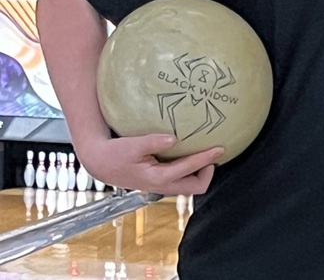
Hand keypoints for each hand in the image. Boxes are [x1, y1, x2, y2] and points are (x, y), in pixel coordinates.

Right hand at [77, 134, 222, 194]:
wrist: (101, 163)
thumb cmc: (115, 153)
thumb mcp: (132, 145)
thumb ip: (153, 142)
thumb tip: (174, 138)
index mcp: (158, 178)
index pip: (190, 169)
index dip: (207, 159)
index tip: (220, 148)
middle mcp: (162, 186)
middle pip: (196, 187)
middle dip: (208, 172)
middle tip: (213, 153)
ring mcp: (161, 186)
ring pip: (190, 186)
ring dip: (201, 172)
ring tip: (205, 154)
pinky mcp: (160, 182)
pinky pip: (182, 180)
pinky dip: (191, 170)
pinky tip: (190, 154)